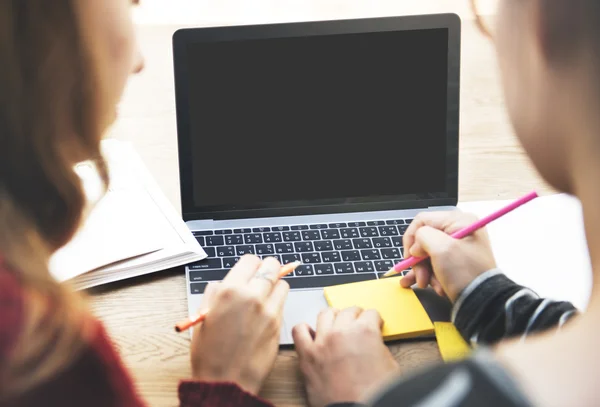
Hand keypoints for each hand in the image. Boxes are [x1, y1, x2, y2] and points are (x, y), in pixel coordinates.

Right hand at [190, 255, 288, 394]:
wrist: (225, 381)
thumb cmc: (209, 353)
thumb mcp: (203, 316)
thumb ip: (215, 293)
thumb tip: (225, 283)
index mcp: (230, 291)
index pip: (251, 260)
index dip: (250, 265)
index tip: (249, 270)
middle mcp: (252, 296)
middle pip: (272, 267)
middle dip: (267, 269)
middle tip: (262, 277)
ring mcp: (269, 311)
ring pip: (283, 284)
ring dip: (275, 286)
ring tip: (264, 297)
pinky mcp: (279, 324)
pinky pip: (283, 304)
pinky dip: (277, 303)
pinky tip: (266, 313)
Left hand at [292, 307, 398, 406]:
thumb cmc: (374, 393)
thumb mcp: (390, 365)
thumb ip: (379, 346)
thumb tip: (373, 342)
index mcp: (365, 332)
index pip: (371, 313)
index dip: (374, 320)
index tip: (373, 324)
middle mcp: (342, 332)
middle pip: (348, 311)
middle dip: (356, 316)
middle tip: (357, 324)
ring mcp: (322, 342)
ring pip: (325, 314)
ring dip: (333, 317)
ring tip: (336, 325)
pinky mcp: (307, 355)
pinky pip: (299, 331)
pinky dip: (305, 330)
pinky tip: (312, 334)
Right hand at [400, 210, 496, 301]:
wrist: (483, 302)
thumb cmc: (465, 273)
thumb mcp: (441, 249)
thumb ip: (422, 237)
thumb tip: (416, 246)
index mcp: (459, 221)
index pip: (422, 220)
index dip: (411, 238)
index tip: (409, 256)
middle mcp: (459, 231)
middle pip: (424, 239)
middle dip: (418, 260)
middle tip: (420, 276)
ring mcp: (458, 247)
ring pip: (428, 254)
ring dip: (424, 271)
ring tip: (427, 284)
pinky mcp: (456, 262)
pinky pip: (435, 264)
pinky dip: (430, 275)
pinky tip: (429, 285)